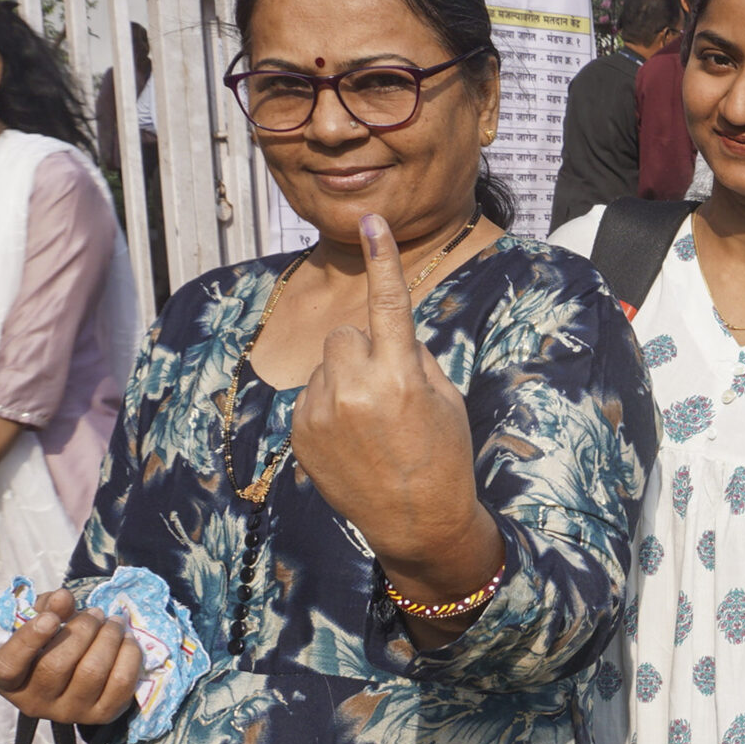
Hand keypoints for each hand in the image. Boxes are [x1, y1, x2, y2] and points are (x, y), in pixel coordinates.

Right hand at [0, 587, 143, 724]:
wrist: (75, 675)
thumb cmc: (49, 643)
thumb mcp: (39, 622)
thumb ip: (47, 608)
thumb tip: (63, 597)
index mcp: (8, 681)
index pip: (9, 666)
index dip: (29, 640)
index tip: (51, 618)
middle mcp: (34, 703)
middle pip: (57, 665)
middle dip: (83, 629)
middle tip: (95, 613)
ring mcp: (68, 713)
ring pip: (91, 672)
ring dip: (109, 638)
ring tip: (113, 622)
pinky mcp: (100, 716)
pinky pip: (120, 684)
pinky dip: (128, 656)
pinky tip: (126, 640)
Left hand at [290, 215, 482, 567]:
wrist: (416, 522)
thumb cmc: (443, 457)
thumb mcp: (444, 401)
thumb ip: (413, 359)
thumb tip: (388, 336)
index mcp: (401, 377)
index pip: (390, 304)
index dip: (382, 259)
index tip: (372, 221)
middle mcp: (356, 389)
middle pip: (345, 334)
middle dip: (363, 350)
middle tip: (385, 389)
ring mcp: (322, 411)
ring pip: (326, 364)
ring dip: (344, 379)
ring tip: (369, 423)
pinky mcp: (300, 431)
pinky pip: (311, 395)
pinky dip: (329, 407)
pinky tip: (351, 440)